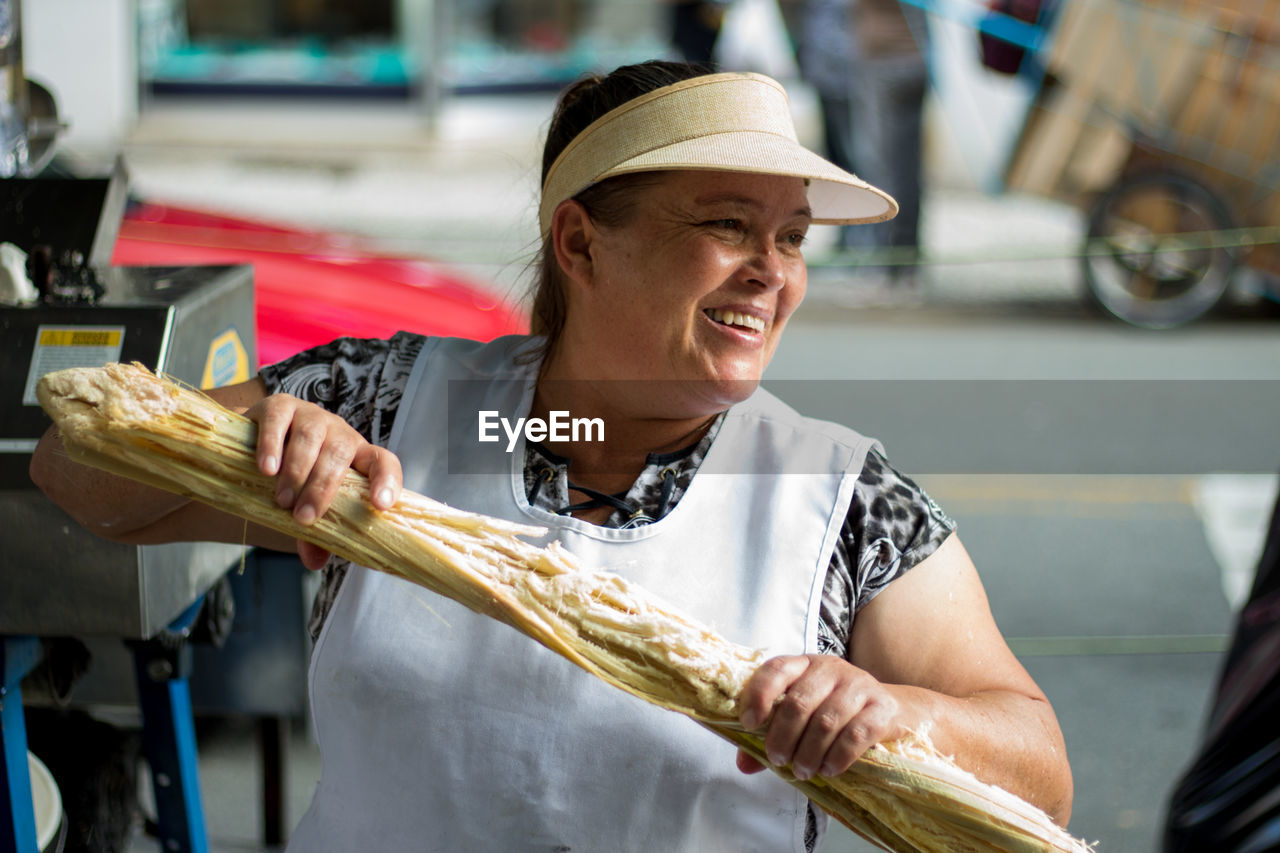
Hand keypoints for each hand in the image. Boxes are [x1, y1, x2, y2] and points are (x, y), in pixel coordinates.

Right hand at [245, 394, 401, 567]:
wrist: (251, 446)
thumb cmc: (292, 480)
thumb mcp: (305, 506)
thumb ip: (314, 534)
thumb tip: (314, 562)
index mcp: (356, 457)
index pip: (383, 462)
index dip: (387, 481)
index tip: (381, 506)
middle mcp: (339, 432)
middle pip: (340, 453)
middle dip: (323, 488)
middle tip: (302, 518)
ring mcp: (310, 415)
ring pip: (312, 436)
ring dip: (298, 471)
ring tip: (282, 500)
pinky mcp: (278, 405)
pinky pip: (280, 421)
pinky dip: (273, 446)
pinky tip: (266, 470)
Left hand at [736, 654, 902, 781]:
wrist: (893, 710)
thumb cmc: (837, 713)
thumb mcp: (803, 717)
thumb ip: (771, 736)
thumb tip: (744, 764)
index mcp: (805, 665)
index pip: (776, 669)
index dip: (759, 695)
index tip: (749, 723)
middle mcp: (831, 669)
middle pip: (799, 702)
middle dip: (783, 736)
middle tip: (778, 759)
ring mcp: (859, 686)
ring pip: (826, 721)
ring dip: (809, 752)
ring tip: (803, 771)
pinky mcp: (882, 708)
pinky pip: (856, 735)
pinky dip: (838, 757)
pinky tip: (829, 770)